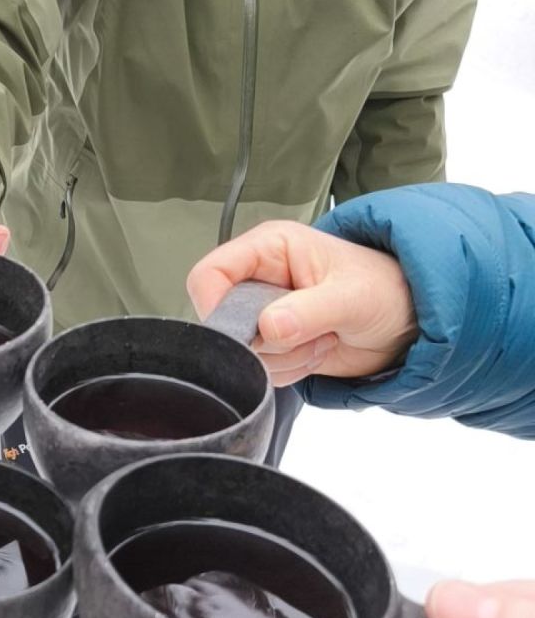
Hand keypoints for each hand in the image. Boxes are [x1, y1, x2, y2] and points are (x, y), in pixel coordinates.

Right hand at [187, 219, 417, 386]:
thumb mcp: (352, 297)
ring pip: (243, 350)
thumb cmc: (385, 290)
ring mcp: (265, 313)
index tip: (247, 332)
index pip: (211, 273)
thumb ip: (309, 310)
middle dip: (266, 339)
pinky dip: (291, 369)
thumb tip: (269, 326)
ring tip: (322, 336)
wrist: (406, 322)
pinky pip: (261, 368)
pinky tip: (318, 350)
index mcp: (270, 248)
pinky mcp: (273, 343)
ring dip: (284, 356)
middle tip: (309, 332)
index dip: (217, 306)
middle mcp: (260, 278)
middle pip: (224, 320)